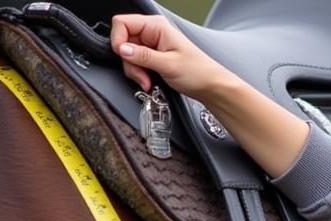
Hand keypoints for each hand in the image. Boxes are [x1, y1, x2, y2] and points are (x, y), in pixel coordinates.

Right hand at [111, 13, 228, 97]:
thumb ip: (143, 56)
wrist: (212, 87)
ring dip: (136, 71)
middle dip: (130, 62)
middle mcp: (152, 33)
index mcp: (156, 26)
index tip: (125, 56)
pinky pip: (138, 64)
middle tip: (142, 75)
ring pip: (129, 55)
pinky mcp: (153, 58)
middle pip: (123, 42)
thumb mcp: (168, 64)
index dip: (119, 40)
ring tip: (149, 81)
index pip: (122, 23)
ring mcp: (152, 46)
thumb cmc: (199, 73)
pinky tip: (150, 81)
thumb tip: (122, 49)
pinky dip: (140, 74)